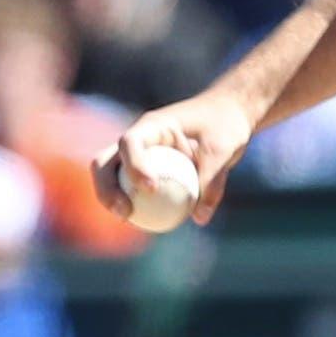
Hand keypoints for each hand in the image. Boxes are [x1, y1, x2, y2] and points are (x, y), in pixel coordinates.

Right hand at [93, 91, 256, 226]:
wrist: (229, 114)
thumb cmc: (226, 124)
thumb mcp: (223, 149)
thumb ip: (212, 180)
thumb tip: (199, 218)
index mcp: (154, 125)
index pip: (130, 142)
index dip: (134, 165)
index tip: (151, 188)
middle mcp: (140, 139)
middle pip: (106, 161)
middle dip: (107, 188)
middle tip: (125, 212)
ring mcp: (140, 153)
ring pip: (112, 176)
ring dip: (112, 198)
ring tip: (128, 219)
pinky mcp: (148, 168)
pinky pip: (133, 187)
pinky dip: (133, 203)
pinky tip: (142, 223)